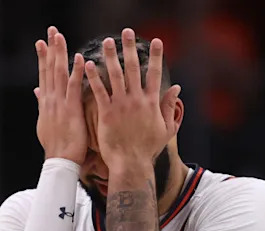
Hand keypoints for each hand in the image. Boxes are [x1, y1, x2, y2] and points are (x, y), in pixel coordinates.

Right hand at [35, 26, 87, 164]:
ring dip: (59, 54)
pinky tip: (79, 58)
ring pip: (58, 74)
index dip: (42, 58)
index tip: (41, 42)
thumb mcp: (46, 123)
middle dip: (50, 49)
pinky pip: (74, 87)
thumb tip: (37, 93)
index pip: (43, 75)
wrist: (59, 161)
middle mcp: (50, 100)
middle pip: (49, 69)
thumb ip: (43, 105)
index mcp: (46, 103)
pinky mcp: (71, 110)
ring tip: (59, 37)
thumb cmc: (57, 146)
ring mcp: (60, 104)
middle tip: (51, 31)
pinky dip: (76, 72)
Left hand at [84, 28, 180, 170]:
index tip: (156, 41)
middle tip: (128, 32)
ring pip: (115, 75)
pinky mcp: (106, 113)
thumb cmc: (148, 149)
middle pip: (134, 68)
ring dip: (111, 56)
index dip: (156, 56)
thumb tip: (176, 88)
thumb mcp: (166, 129)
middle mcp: (137, 100)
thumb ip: (169, 107)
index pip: (154, 74)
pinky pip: (99, 91)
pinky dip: (94, 77)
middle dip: (131, 48)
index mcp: (151, 102)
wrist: (131, 164)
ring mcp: (121, 105)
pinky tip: (88, 64)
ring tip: (107, 41)